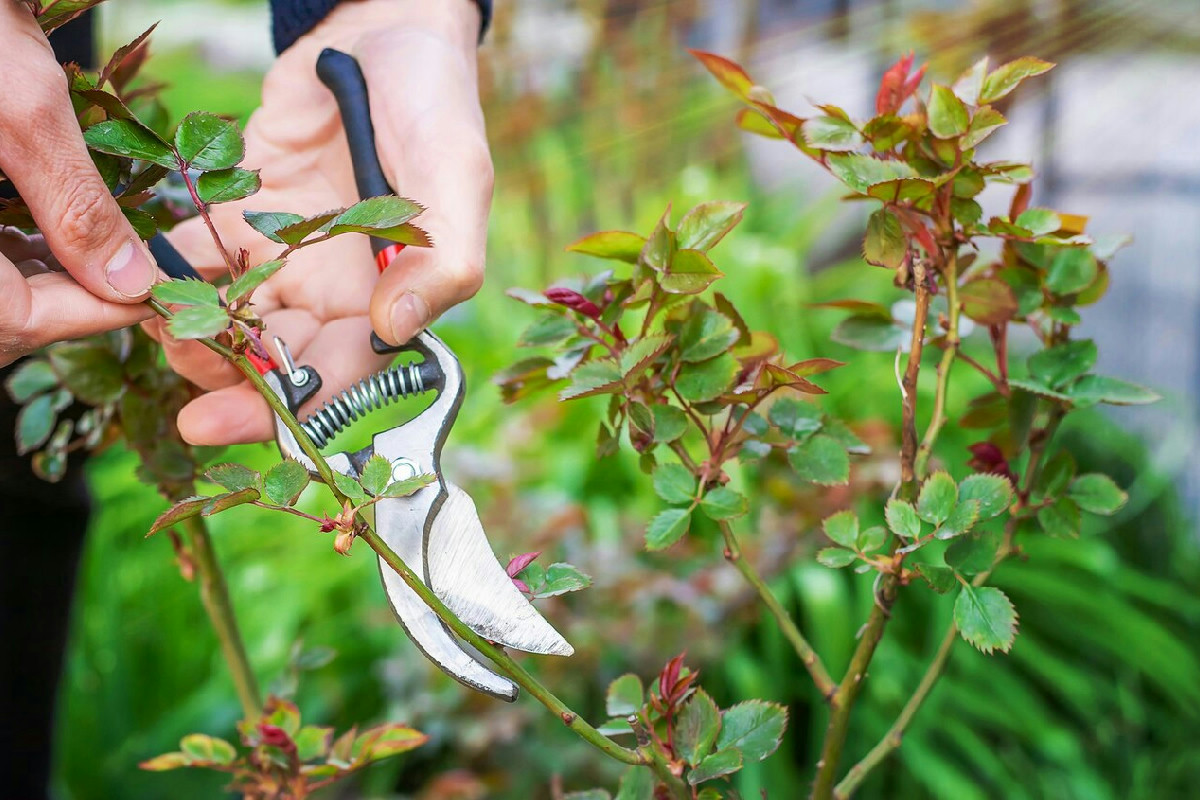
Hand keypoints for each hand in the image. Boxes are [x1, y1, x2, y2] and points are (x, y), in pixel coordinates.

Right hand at [0, 4, 158, 366]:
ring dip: (43, 282)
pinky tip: (49, 228)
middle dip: (68, 305)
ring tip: (104, 256)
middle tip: (135, 281)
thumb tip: (129, 284)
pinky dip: (14, 251)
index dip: (91, 317)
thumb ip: (74, 204)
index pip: (13, 320)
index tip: (154, 299)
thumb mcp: (19, 103)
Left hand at [153, 0, 491, 444]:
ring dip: (196, 336)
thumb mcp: (454, 176)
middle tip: (185, 383)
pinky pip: (202, 259)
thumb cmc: (435, 105)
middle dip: (231, 386)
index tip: (236, 422)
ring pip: (236, 325)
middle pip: (282, 366)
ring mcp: (288, 257)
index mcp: (394, 298)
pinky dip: (172, 274)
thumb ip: (442, 259)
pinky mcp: (245, 216)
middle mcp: (339, 292)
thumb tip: (396, 329)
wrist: (381, 31)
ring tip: (159, 321)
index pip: (348, 378)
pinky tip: (151, 274)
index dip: (297, 411)